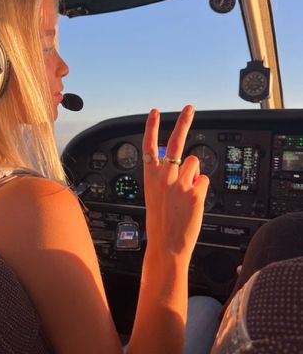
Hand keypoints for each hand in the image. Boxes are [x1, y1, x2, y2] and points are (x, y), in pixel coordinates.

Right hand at [142, 106, 208, 258]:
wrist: (166, 245)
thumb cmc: (160, 223)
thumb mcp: (155, 196)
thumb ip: (168, 178)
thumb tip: (188, 167)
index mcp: (150, 176)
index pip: (149, 145)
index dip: (151, 127)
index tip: (154, 112)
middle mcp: (164, 175)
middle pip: (176, 142)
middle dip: (183, 122)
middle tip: (189, 108)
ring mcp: (180, 182)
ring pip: (195, 164)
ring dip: (194, 175)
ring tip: (186, 194)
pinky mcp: (196, 191)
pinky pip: (204, 181)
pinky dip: (201, 190)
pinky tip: (192, 203)